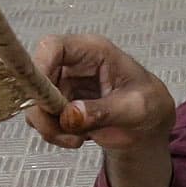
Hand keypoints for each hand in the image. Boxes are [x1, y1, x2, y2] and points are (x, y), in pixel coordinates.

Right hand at [24, 32, 175, 152]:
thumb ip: (105, 111)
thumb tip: (71, 115)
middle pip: (36, 78)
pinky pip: (42, 118)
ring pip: (36, 102)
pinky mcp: (59, 104)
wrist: (149, 124)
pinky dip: (53, 133)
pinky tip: (76, 139)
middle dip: (43, 110)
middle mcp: (72, 64)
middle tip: (62, 133)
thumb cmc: (149, 104)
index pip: (53, 47)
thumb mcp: (135, 108)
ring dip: (49, 126)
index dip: (39, 67)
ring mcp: (63, 83)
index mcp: (93, 51)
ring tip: (77, 140)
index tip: (41, 98)